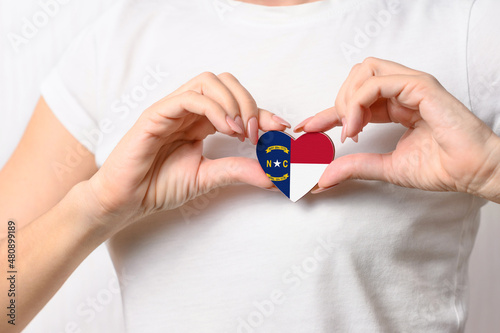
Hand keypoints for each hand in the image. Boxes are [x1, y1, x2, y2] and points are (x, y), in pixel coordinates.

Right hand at [84, 72, 289, 229]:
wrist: (127, 199)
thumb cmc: (160, 185)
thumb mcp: (208, 177)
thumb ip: (238, 170)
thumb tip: (274, 175)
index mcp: (201, 122)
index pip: (237, 104)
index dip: (263, 112)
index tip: (281, 129)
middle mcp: (189, 110)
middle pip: (226, 82)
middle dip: (249, 103)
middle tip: (258, 133)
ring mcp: (173, 109)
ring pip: (209, 81)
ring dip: (233, 102)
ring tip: (242, 132)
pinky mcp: (157, 113)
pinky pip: (189, 97)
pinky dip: (213, 108)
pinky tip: (226, 129)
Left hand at [295, 57, 499, 199]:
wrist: (472, 172)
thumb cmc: (440, 167)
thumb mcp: (385, 167)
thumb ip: (354, 167)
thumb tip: (322, 178)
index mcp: (394, 106)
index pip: (353, 101)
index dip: (326, 113)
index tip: (306, 128)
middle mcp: (401, 91)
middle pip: (355, 76)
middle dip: (338, 101)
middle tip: (339, 131)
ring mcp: (411, 85)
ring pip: (364, 71)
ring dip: (348, 99)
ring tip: (350, 129)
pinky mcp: (420, 86)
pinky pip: (378, 81)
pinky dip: (359, 101)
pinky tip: (357, 126)